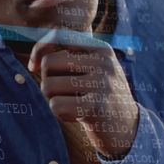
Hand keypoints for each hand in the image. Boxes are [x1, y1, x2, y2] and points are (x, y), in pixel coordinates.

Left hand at [28, 29, 138, 157]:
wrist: (129, 129)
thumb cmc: (101, 97)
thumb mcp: (94, 69)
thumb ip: (71, 57)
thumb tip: (35, 59)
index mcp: (101, 49)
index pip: (59, 35)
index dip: (40, 49)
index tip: (33, 66)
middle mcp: (103, 63)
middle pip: (48, 63)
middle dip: (46, 81)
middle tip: (61, 93)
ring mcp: (101, 84)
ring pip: (48, 85)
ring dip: (52, 99)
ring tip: (71, 104)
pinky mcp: (95, 107)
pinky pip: (55, 105)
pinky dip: (59, 113)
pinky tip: (76, 116)